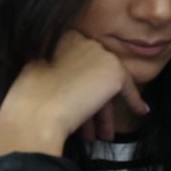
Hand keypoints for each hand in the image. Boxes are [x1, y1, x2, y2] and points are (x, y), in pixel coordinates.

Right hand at [0, 30, 148, 157]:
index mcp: (61, 36)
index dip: (81, 87)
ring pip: (107, 85)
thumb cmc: (29, 101)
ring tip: (103, 135)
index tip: (79, 103)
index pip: (80, 62)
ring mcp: (100, 54)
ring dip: (105, 112)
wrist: (34, 114)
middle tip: (93, 128)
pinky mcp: (114, 71)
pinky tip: (140, 112)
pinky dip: (134, 102)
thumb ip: (59, 69)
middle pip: (95, 74)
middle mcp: (83, 39)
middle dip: (94, 103)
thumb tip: (77, 82)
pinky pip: (128, 90)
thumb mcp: (40, 73)